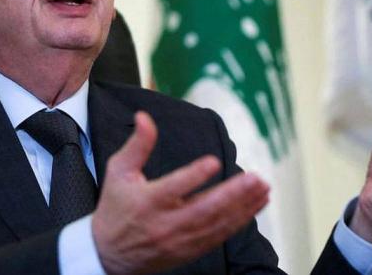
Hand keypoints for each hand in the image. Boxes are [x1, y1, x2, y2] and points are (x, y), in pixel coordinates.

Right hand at [91, 111, 268, 274]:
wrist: (109, 255)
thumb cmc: (115, 208)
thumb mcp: (118, 171)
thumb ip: (137, 144)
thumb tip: (144, 116)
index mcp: (148, 201)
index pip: (173, 187)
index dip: (194, 175)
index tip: (213, 161)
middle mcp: (165, 223)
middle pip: (204, 209)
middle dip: (232, 194)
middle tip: (255, 178)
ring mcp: (179, 240)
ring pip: (216, 224)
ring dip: (243, 207)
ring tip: (262, 188)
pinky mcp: (189, 250)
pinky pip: (219, 236)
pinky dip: (239, 222)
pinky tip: (255, 207)